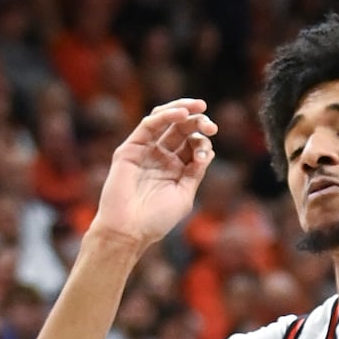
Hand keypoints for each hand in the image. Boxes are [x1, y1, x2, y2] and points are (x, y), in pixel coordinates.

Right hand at [88, 100, 217, 253]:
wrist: (128, 231)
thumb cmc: (156, 220)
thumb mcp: (184, 196)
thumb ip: (195, 173)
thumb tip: (209, 150)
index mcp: (175, 169)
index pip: (192, 145)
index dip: (203, 143)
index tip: (205, 155)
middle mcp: (160, 157)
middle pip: (181, 129)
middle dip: (198, 123)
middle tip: (210, 126)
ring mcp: (145, 151)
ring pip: (165, 120)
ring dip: (183, 111)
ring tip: (199, 108)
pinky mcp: (131, 148)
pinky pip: (149, 125)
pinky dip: (165, 116)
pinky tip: (181, 114)